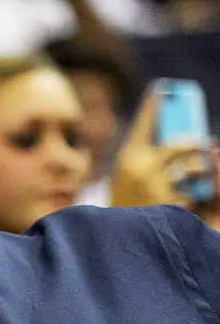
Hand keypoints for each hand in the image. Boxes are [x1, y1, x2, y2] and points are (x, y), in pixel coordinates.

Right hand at [109, 90, 209, 208]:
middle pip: (178, 145)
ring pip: (192, 167)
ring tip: (202, 171)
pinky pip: (194, 190)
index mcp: (128, 158)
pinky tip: (194, 195)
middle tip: (204, 143)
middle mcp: (142, 168)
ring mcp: (157, 185)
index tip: (162, 89)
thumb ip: (146, 158)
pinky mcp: (171, 202)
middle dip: (195, 143)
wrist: (117, 235)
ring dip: (200, 169)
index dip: (153, 106)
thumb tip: (176, 140)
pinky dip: (197, 192)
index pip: (143, 125)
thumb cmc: (125, 201)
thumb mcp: (127, 176)